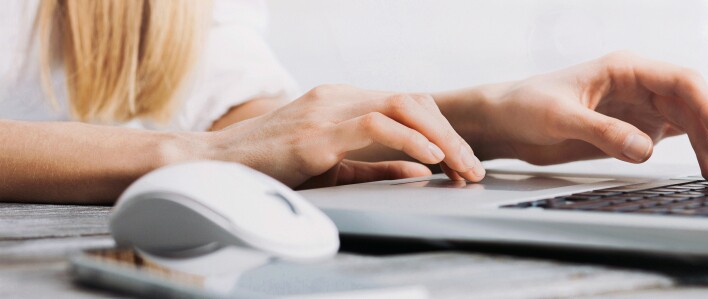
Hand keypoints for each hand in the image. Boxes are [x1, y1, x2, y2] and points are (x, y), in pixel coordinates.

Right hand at [206, 84, 484, 188]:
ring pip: (402, 107)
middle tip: (472, 168)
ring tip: (460, 166)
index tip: (462, 163)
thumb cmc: (271, 166)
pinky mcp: (316, 133)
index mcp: (343, 101)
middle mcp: (339, 97)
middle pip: (414, 101)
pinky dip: (409, 141)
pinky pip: (375, 125)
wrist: (213, 165)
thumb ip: (377, 166)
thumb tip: (421, 171)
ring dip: (440, 138)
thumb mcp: (334, 166)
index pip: (408, 105)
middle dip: (451, 135)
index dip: (442, 131)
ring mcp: (328, 110)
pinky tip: (429, 159)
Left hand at [464, 51, 707, 182]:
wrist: (504, 121)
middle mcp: (638, 84)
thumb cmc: (525, 106)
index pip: (681, 81)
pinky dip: (691, 151)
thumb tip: (645, 149)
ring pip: (687, 122)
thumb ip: (602, 132)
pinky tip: (706, 168)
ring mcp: (638, 107)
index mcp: (624, 68)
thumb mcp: (560, 118)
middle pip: (691, 104)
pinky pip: (672, 136)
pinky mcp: (632, 129)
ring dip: (706, 146)